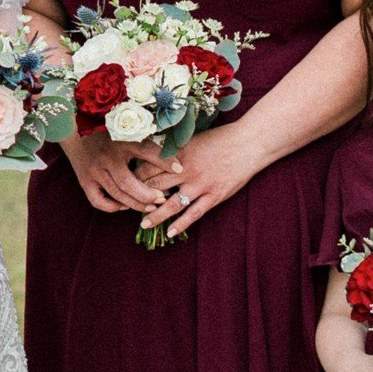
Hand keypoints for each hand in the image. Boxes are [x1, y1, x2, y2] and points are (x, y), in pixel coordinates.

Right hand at [63, 130, 177, 217]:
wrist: (73, 130)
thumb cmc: (106, 130)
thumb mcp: (127, 130)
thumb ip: (147, 140)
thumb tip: (173, 149)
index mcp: (119, 141)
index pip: (146, 151)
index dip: (164, 161)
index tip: (180, 168)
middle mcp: (106, 158)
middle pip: (129, 184)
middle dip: (148, 195)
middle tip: (162, 198)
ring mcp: (94, 172)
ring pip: (117, 195)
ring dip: (135, 204)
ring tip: (150, 206)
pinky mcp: (85, 181)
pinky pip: (98, 201)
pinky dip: (112, 207)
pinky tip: (123, 206)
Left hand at [135, 123, 260, 241]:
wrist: (248, 143)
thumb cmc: (220, 139)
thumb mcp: (192, 139)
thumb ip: (173, 149)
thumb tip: (152, 156)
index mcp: (178, 154)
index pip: (148, 167)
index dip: (134, 177)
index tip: (123, 184)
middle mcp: (186, 170)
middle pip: (155, 187)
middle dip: (139, 197)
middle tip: (126, 207)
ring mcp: (200, 185)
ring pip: (171, 204)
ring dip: (155, 215)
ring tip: (143, 224)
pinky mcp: (214, 196)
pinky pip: (194, 213)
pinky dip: (181, 224)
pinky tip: (170, 232)